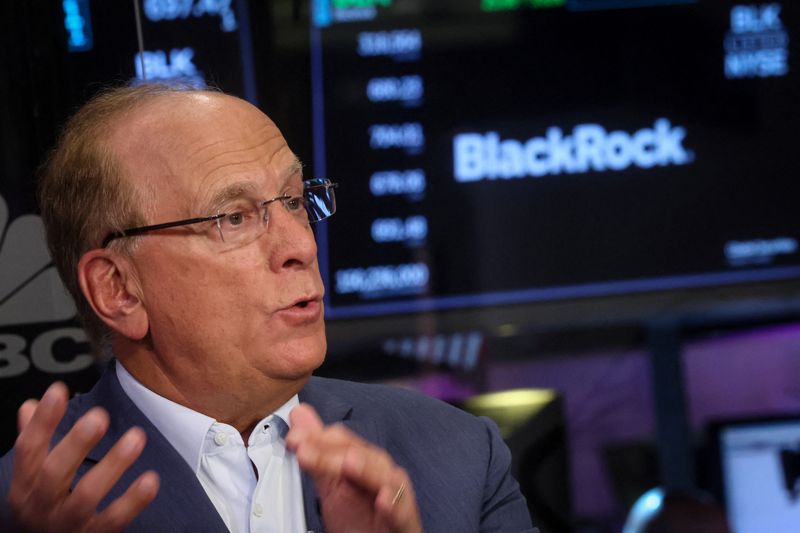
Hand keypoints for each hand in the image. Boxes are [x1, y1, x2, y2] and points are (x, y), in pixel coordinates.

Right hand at [8, 382, 159, 531]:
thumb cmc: (42, 509)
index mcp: (26, 484)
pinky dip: (134, 501)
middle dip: (77, 443)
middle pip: (56, 472)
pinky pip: (114, 520)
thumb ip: (34, 443)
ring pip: (87, 495)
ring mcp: (68, 523)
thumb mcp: (31, 479)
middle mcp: (42, 504)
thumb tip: (30, 406)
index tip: (58, 390)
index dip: (43, 420)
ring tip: (136, 437)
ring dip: (113, 465)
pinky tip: (151, 479)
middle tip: (99, 416)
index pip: (29, 449)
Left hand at [286, 404, 421, 532]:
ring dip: (366, 469)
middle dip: (331, 453)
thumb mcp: (331, 483)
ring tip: (349, 463)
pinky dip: (393, 505)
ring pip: (383, 477)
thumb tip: (299, 415)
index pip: (341, 441)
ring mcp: (395, 495)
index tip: (293, 440)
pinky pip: (401, 510)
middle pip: (360, 455)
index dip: (316, 438)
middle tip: (305, 451)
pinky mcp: (404, 520)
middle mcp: (381, 473)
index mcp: (364, 461)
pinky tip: (382, 500)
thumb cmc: (360, 518)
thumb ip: (317, 450)